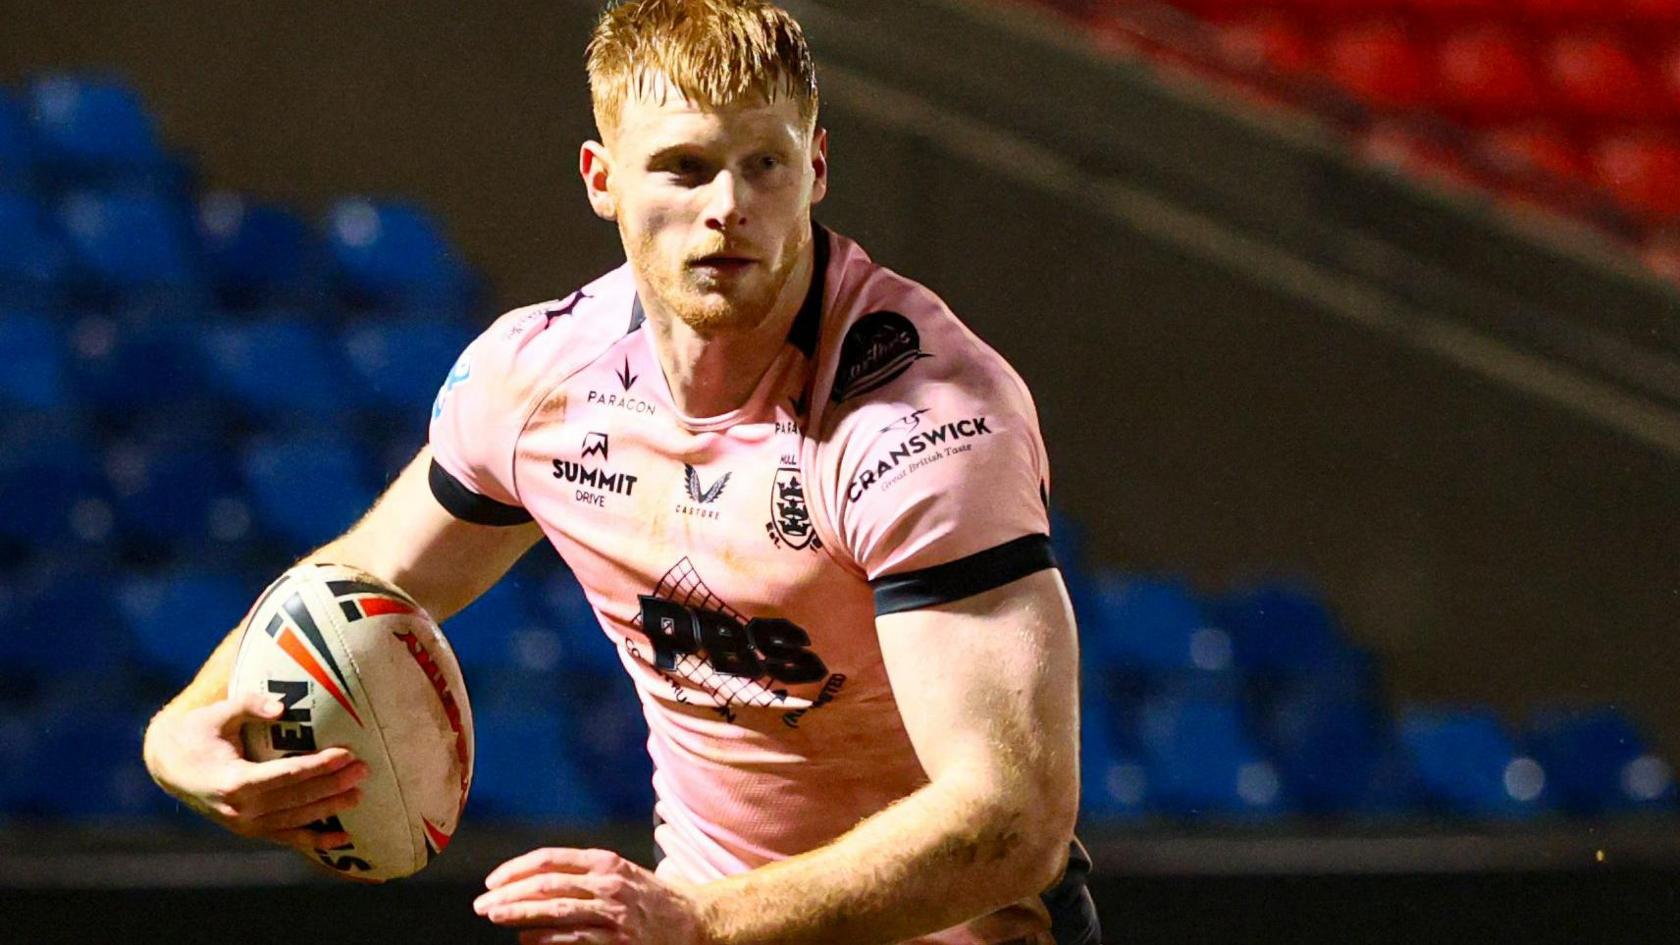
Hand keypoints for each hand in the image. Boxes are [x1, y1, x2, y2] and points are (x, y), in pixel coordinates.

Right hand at [142, 692, 368, 851]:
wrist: (169, 767)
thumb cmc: (198, 733)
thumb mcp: (218, 713)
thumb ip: (249, 704)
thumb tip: (282, 706)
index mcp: (232, 780)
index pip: (285, 775)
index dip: (318, 766)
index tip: (346, 754)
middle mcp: (239, 809)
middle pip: (296, 799)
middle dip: (332, 785)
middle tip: (363, 770)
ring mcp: (244, 824)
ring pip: (295, 820)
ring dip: (329, 809)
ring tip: (359, 795)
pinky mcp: (249, 830)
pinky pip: (286, 837)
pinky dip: (314, 840)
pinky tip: (342, 838)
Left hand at [474, 847, 709, 944]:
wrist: (692, 921)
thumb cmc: (649, 898)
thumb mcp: (620, 873)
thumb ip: (583, 874)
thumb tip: (534, 883)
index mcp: (605, 861)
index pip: (550, 860)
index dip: (517, 868)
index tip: (492, 880)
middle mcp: (608, 883)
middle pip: (548, 884)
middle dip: (510, 892)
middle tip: (482, 902)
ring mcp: (613, 913)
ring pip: (556, 910)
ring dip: (520, 913)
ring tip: (495, 916)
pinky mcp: (617, 941)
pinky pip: (573, 938)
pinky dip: (545, 938)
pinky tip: (526, 938)